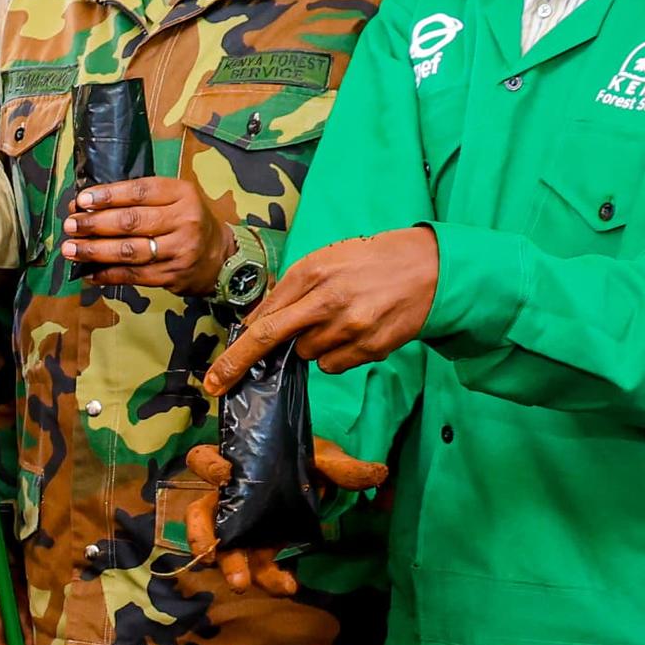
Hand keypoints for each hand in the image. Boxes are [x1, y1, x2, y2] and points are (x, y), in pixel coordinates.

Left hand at [58, 173, 214, 289]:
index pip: (139, 192)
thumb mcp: (174, 198)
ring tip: (71, 249)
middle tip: (70, 225)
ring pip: (129, 251)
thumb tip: (88, 204)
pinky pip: (134, 276)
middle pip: (131, 222)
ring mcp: (179, 250)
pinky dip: (108, 274)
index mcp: (182, 193)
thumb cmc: (187, 221)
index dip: (108, 196)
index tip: (82, 200)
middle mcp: (184, 220)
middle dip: (95, 224)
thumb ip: (139, 199)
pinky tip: (89, 272)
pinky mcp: (172, 275)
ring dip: (95, 251)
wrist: (219, 256)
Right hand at [174, 435, 386, 597]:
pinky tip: (288, 585)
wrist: (316, 481)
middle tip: (213, 555)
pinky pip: (256, 566)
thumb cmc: (307, 462)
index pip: (205, 460)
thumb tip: (379, 473)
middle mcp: (229, 498)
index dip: (209, 468)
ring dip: (230, 566)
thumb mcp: (324, 459)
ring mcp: (240, 526)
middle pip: (200, 515)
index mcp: (237, 465)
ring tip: (242, 584)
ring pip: (222, 548)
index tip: (225, 476)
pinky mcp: (257, 548)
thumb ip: (344, 467)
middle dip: (203, 537)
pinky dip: (269, 578)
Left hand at [203, 227, 438, 389]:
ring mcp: (350, 327)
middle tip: (217, 384)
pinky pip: (334, 365)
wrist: (428, 267)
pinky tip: (356, 332)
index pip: (263, 317)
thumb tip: (255, 324)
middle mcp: (327, 300)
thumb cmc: (371, 261)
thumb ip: (289, 290)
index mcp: (312, 272)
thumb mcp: (326, 261)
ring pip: (308, 355)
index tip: (216, 373)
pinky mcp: (370, 347)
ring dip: (312, 346)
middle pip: (271, 339)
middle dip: (238, 364)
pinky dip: (337, 355)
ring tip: (338, 321)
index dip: (236, 348)